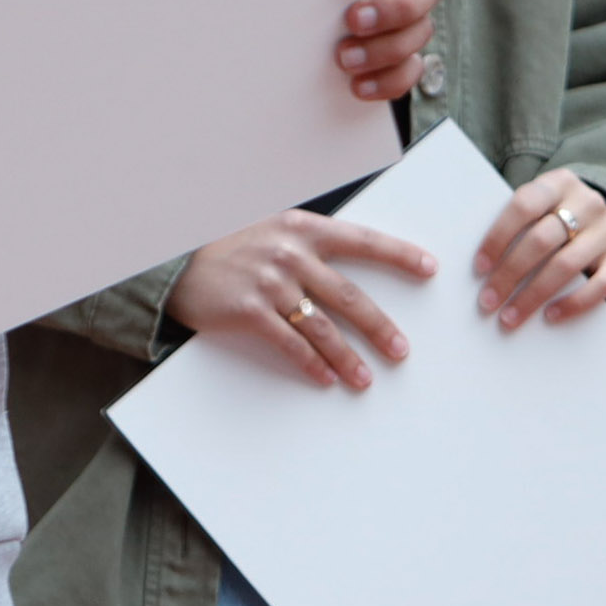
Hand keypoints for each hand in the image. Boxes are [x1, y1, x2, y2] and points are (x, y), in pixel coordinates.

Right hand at [174, 211, 439, 388]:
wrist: (176, 257)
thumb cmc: (232, 243)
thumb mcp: (275, 227)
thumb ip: (312, 243)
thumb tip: (355, 263)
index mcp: (304, 228)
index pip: (363, 240)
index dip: (399, 255)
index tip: (430, 268)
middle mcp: (291, 254)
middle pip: (348, 295)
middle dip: (379, 326)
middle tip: (402, 350)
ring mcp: (270, 283)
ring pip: (321, 327)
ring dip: (348, 356)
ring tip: (367, 378)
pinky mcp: (248, 310)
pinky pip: (289, 343)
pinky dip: (311, 363)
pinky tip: (327, 378)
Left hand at [339, 0, 438, 104]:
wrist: (289, 34)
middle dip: (394, 7)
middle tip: (355, 22)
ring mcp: (402, 25)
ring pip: (421, 31)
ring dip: (386, 49)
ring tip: (346, 60)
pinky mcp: (398, 61)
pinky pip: (411, 70)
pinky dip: (389, 80)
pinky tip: (359, 85)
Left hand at [478, 171, 605, 334]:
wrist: (605, 222)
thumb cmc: (558, 219)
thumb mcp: (541, 209)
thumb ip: (519, 226)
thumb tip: (482, 269)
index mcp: (559, 184)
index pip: (524, 205)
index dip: (498, 237)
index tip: (479, 267)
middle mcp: (588, 203)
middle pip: (542, 240)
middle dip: (510, 274)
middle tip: (487, 302)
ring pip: (566, 265)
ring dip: (533, 295)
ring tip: (510, 316)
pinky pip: (600, 285)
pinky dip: (573, 303)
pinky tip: (550, 316)